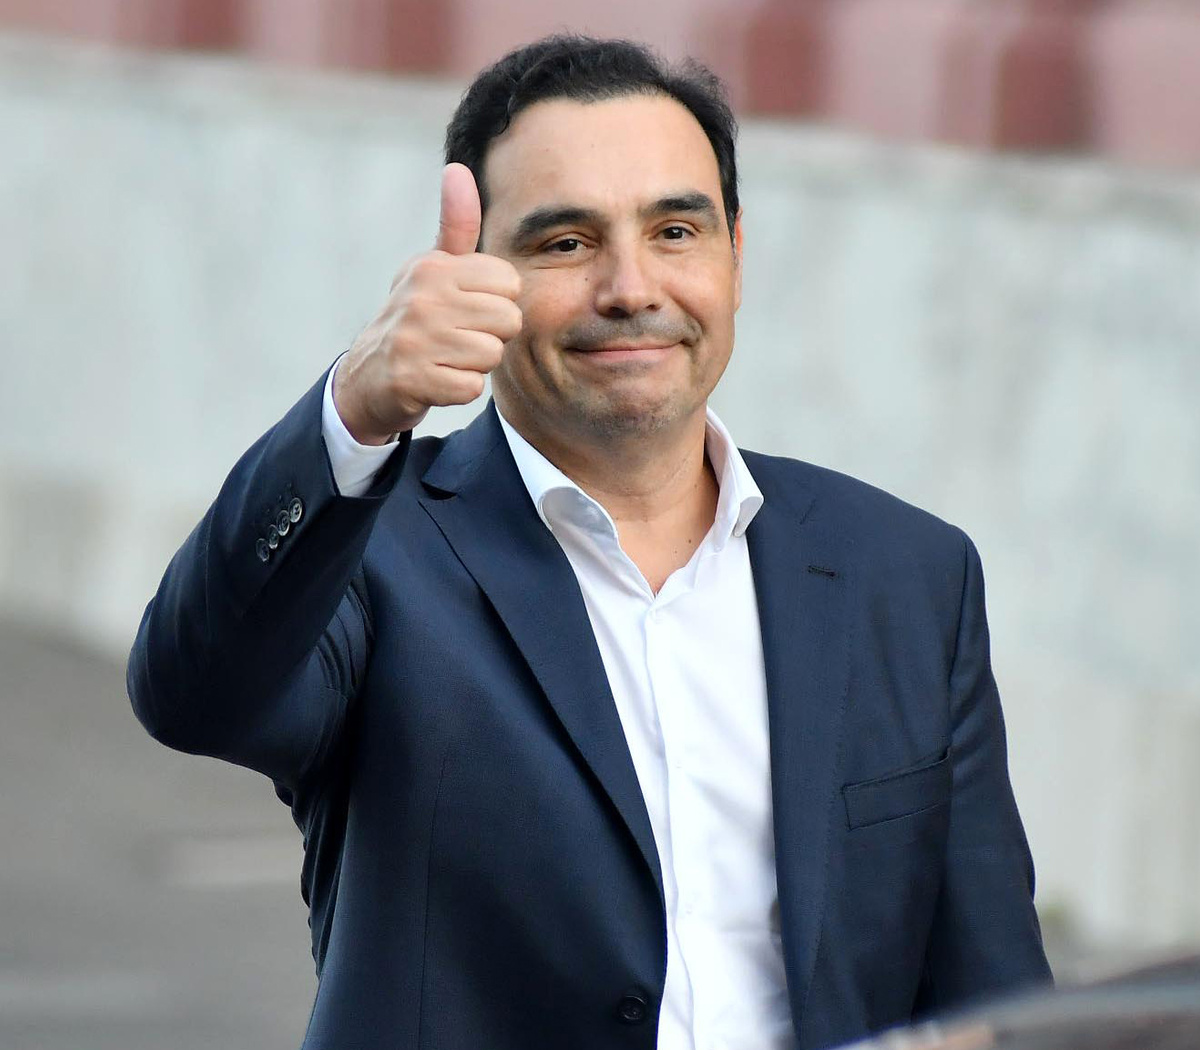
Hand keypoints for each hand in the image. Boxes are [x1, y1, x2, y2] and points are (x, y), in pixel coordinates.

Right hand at [332, 163, 522, 442]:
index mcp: (433, 268)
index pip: (510, 282)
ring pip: (492, 354)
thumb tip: (459, 168)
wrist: (369, 376)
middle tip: (459, 337)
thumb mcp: (433, 268)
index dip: (498, 301)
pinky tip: (438, 379)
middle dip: (492, 335)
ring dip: (476, 364)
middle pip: (509, 320)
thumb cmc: (415, 317)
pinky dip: (459, 389)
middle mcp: (422, 298)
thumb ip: (456, 225)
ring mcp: (415, 340)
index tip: (468, 308)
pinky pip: (471, 387)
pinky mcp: (413, 380)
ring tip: (447, 356)